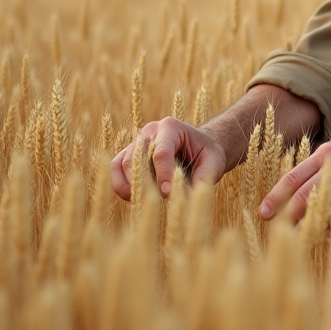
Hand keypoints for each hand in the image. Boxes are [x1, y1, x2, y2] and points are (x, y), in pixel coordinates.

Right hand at [111, 117, 226, 200]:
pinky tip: (133, 198)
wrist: (201, 147)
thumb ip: (203, 177)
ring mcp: (137, 142)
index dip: (162, 175)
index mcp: (171, 127)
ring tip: (143, 201)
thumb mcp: (214, 163)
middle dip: (143, 182)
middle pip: (136, 157)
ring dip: (129, 185)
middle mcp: (150, 131)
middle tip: (154, 201)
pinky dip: (120, 185)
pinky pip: (116, 169)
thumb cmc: (208, 154)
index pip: (161, 152)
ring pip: (122, 164)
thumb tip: (184, 196)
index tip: (167, 194)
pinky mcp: (129, 155)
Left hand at [258, 134, 330, 223]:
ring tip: (300, 238)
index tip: (263, 212)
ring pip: (322, 207)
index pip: (293, 177)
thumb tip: (297, 188)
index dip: (276, 196)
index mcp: (326, 152)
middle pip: (303, 195)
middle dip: (287, 215)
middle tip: (277, 230)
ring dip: (309, 225)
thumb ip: (322, 167)